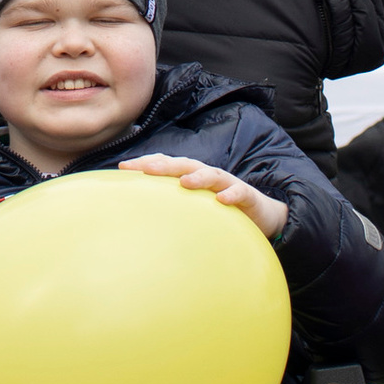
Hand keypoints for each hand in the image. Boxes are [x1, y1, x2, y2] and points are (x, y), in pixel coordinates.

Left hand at [122, 152, 288, 243]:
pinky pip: (240, 193)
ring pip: (211, 175)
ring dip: (198, 177)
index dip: (146, 164)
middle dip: (165, 165)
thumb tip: (136, 219)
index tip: (123, 168)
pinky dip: (231, 194)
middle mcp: (207, 176)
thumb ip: (171, 208)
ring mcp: (227, 184)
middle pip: (184, 165)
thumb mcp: (193, 208)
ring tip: (184, 181)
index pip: (166, 165)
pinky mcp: (247, 196)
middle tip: (146, 169)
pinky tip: (222, 200)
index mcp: (191, 176)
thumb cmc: (219, 211)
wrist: (261, 215)